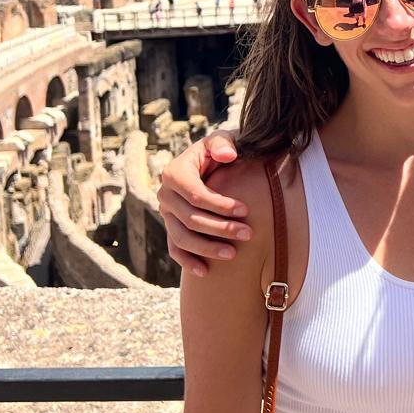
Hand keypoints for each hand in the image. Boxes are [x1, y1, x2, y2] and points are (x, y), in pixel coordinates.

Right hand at [158, 132, 247, 276]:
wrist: (212, 162)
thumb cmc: (221, 150)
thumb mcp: (223, 139)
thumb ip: (223, 143)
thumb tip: (228, 155)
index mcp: (174, 173)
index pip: (196, 195)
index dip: (220, 205)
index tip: (244, 211)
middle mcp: (165, 194)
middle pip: (191, 219)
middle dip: (220, 229)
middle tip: (248, 234)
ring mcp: (166, 214)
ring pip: (182, 237)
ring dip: (207, 249)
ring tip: (233, 254)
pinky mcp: (171, 226)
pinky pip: (175, 248)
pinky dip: (187, 261)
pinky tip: (204, 272)